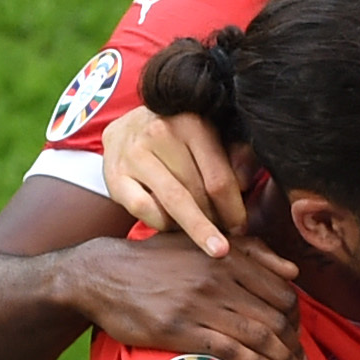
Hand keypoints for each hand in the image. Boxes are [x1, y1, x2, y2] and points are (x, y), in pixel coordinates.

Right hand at [71, 233, 305, 359]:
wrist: (100, 275)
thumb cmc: (155, 261)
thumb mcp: (200, 243)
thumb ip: (250, 252)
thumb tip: (294, 273)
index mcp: (227, 258)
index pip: (283, 294)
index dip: (298, 320)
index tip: (298, 336)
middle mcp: (217, 279)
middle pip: (276, 318)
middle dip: (296, 346)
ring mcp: (198, 305)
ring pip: (259, 336)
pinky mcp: (179, 329)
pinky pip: (231, 350)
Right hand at [97, 105, 252, 259]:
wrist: (128, 128)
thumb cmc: (181, 138)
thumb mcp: (215, 137)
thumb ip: (237, 157)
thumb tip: (245, 184)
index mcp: (192, 123)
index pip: (219, 179)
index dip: (234, 210)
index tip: (241, 226)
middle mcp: (160, 134)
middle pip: (198, 193)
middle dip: (216, 220)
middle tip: (225, 236)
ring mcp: (133, 153)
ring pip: (173, 202)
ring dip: (193, 226)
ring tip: (205, 236)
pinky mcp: (114, 173)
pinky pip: (144, 209)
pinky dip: (162, 223)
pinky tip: (173, 223)